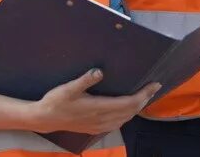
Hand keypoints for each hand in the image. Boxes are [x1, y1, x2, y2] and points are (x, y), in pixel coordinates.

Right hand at [28, 69, 160, 134]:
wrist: (44, 119)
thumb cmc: (56, 101)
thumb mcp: (68, 88)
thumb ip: (85, 80)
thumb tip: (99, 71)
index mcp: (98, 107)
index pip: (129, 103)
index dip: (144, 94)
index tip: (154, 84)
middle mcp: (102, 119)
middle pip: (131, 111)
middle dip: (144, 99)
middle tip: (154, 87)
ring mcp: (99, 125)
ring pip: (125, 119)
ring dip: (137, 108)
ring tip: (145, 96)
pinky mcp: (95, 128)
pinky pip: (117, 123)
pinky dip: (127, 115)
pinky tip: (128, 110)